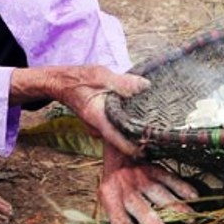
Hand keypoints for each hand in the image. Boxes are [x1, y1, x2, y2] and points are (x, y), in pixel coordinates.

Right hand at [10, 65, 148, 156]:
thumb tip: (146, 86)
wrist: (62, 83)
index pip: (119, 141)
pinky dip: (128, 123)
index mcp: (98, 119)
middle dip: (140, 138)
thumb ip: (122, 83)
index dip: (136, 147)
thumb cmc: (79, 79)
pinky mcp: (102, 124)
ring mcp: (100, 129)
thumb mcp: (101, 76)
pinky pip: (118, 127)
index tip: (152, 148)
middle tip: (161, 135)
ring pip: (120, 133)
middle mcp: (98, 129)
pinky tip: (142, 116)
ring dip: (135, 129)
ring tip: (155, 126)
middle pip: (123, 139)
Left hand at [98, 143, 198, 223]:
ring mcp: (143, 177)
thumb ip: (119, 220)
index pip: (119, 220)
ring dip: (175, 207)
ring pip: (160, 194)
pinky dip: (184, 188)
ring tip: (189, 219)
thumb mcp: (107, 201)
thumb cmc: (115, 185)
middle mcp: (127, 188)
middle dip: (151, 220)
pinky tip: (194, 198)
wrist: (119, 154)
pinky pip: (172, 179)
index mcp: (111, 198)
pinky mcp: (157, 169)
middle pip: (140, 206)